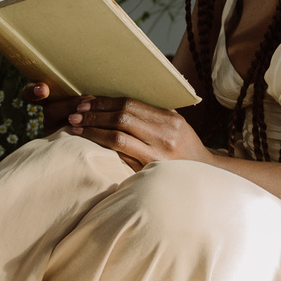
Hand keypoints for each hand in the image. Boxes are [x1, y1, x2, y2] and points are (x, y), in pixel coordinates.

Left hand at [21, 83, 211, 168]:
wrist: (205, 179)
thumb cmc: (185, 154)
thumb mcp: (176, 129)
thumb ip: (153, 118)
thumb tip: (117, 107)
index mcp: (170, 117)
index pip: (131, 103)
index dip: (105, 101)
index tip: (86, 102)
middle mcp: (166, 130)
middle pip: (123, 114)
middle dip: (95, 112)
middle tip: (74, 113)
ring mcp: (160, 149)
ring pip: (119, 131)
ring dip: (93, 127)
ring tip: (75, 126)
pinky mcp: (152, 165)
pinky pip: (123, 150)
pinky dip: (102, 142)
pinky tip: (89, 141)